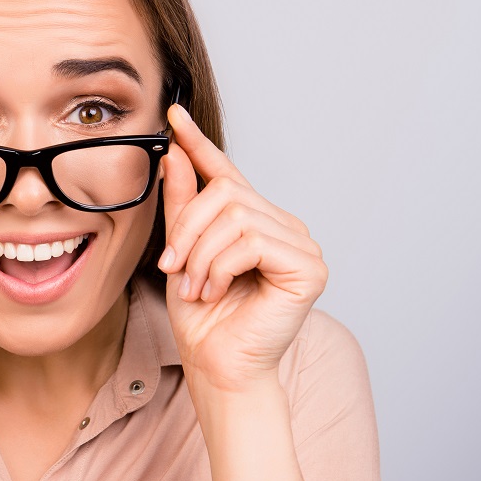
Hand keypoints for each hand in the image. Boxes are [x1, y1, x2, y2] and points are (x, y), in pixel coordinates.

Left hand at [158, 104, 327, 390]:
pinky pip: (252, 241)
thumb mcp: (181, 251)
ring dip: (202, 255)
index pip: (225, 173)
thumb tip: (175, 153)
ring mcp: (300, 244)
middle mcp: (282, 226)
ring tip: (197, 287)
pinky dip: (221, 266)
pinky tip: (218, 290)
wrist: (217, 365)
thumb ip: (182, 203)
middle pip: (225, 192)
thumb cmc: (202, 317)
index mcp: (252, 220)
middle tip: (172, 266)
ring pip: (234, 216)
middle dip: (187, 229)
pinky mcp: (308, 267)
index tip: (174, 115)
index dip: (199, 144)